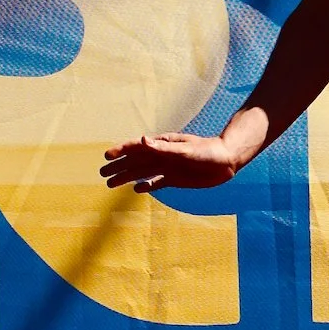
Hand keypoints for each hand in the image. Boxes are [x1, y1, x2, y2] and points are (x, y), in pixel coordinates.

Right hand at [99, 131, 239, 192]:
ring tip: (110, 183)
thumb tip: (142, 140)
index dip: (121, 151)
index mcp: (162, 145)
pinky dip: (147, 185)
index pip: (136, 147)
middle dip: (118, 166)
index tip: (107, 156)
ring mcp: (168, 168)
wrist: (226, 161)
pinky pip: (157, 182)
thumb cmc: (207, 151)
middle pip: (135, 161)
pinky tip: (137, 189)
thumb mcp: (184, 149)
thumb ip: (162, 147)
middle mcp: (162, 156)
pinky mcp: (175, 179)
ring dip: (126, 177)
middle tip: (101, 173)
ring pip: (142, 173)